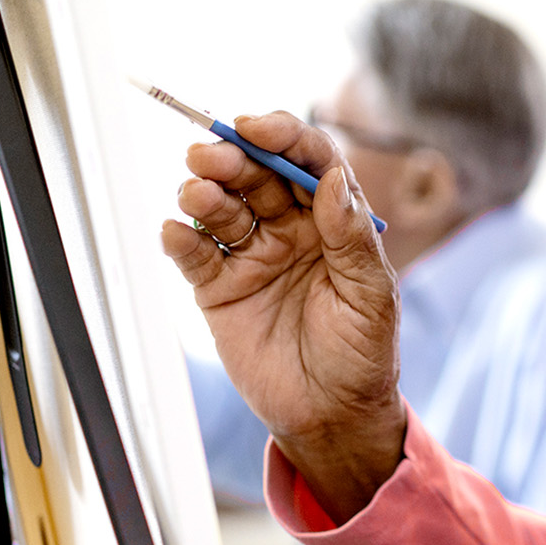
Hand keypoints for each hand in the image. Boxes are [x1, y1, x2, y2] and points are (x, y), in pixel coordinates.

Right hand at [159, 111, 404, 519]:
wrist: (331, 417)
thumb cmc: (363, 355)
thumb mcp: (371, 296)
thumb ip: (352, 239)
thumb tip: (332, 180)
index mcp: (333, 221)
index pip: (308, 162)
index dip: (283, 137)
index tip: (256, 127)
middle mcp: (290, 229)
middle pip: (256, 175)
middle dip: (232, 158)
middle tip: (210, 154)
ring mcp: (252, 256)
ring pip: (221, 208)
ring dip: (204, 192)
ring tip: (197, 194)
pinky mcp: (219, 289)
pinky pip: (194, 254)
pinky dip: (180, 238)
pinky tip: (174, 231)